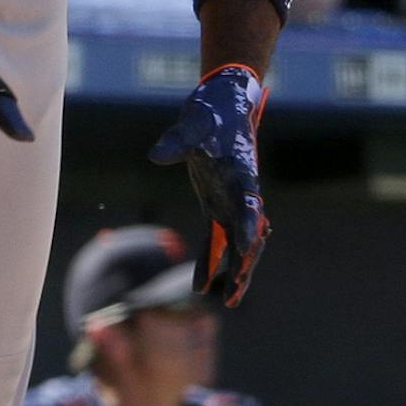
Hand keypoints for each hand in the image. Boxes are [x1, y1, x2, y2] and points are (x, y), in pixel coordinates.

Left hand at [147, 64, 269, 304]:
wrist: (221, 104)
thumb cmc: (211, 112)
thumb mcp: (193, 123)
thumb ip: (177, 140)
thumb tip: (155, 156)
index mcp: (243, 175)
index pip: (250, 205)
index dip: (250, 225)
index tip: (248, 246)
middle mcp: (242, 193)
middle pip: (249, 236)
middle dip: (244, 265)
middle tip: (234, 292)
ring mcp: (230, 201)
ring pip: (236, 244)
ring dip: (233, 270)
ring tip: (226, 301)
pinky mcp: (216, 203)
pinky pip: (215, 237)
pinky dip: (208, 259)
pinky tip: (198, 284)